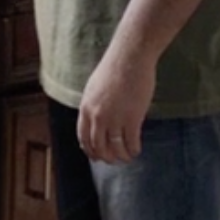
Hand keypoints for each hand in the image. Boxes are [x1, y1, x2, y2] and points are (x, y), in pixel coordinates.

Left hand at [76, 48, 155, 164]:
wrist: (129, 58)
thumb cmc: (114, 69)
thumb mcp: (94, 88)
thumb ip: (93, 106)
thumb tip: (96, 121)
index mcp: (85, 108)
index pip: (83, 137)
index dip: (90, 150)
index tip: (96, 156)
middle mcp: (97, 116)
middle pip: (98, 146)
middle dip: (106, 157)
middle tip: (114, 160)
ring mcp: (114, 118)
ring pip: (115, 148)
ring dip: (121, 157)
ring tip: (127, 157)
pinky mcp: (132, 118)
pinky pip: (131, 143)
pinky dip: (133, 150)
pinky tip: (136, 151)